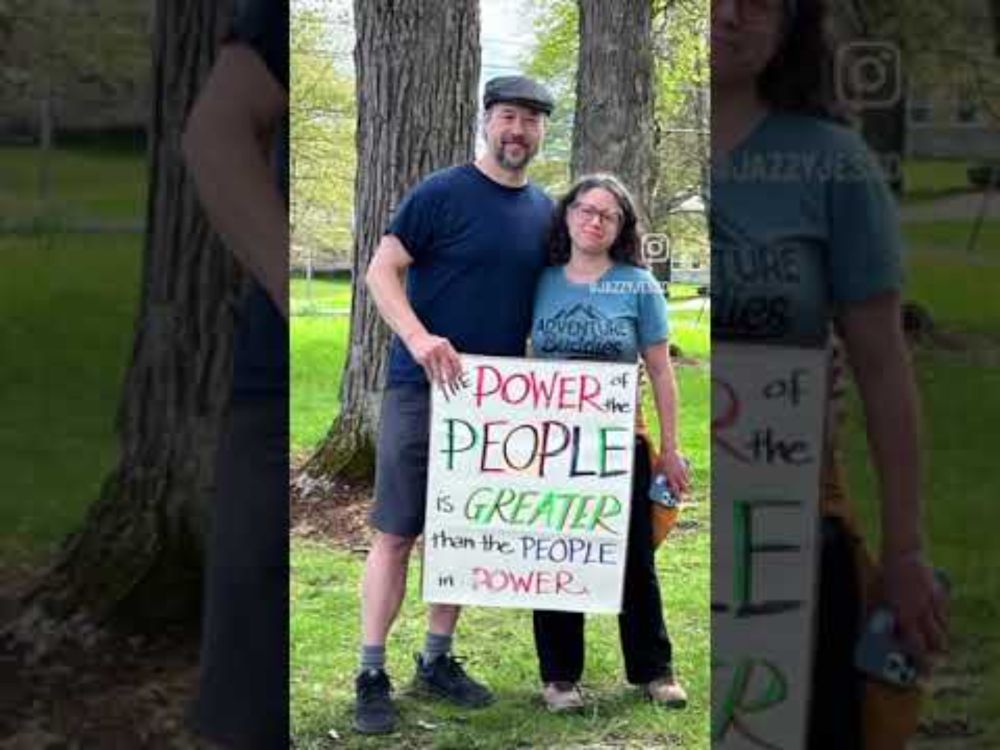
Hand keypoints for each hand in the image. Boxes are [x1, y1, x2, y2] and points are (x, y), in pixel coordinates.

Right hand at [405, 331, 462, 387]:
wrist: (415, 336)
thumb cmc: (430, 342)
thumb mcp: (441, 344)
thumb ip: (449, 352)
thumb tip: (458, 365)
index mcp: (446, 344)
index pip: (455, 359)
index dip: (458, 369)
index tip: (459, 377)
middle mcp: (439, 348)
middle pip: (448, 367)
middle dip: (451, 378)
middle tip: (453, 385)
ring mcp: (431, 353)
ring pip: (438, 372)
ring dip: (441, 382)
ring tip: (443, 388)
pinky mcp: (423, 358)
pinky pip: (429, 371)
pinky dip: (431, 378)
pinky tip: (433, 382)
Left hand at [656, 449, 690, 496]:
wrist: (668, 451)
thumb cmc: (661, 460)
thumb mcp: (657, 470)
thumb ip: (658, 477)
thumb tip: (655, 483)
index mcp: (670, 478)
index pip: (675, 490)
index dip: (678, 497)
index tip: (679, 501)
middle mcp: (678, 476)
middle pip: (685, 487)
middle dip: (686, 492)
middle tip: (685, 495)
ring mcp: (682, 471)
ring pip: (688, 482)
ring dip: (687, 485)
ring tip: (686, 487)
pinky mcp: (685, 467)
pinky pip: (688, 475)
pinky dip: (688, 478)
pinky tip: (686, 478)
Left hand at [881, 552, 948, 672]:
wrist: (903, 552)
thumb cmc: (887, 574)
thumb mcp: (881, 596)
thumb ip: (885, 615)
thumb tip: (885, 632)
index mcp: (904, 613)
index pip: (915, 645)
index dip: (920, 661)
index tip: (924, 672)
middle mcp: (920, 611)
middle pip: (935, 642)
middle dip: (935, 656)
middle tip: (933, 663)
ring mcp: (933, 603)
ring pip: (942, 630)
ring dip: (939, 640)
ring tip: (937, 649)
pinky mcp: (940, 594)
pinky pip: (945, 614)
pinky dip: (942, 622)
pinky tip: (938, 625)